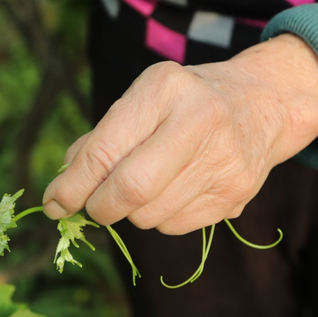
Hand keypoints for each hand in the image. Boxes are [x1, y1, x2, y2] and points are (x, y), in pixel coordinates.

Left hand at [43, 35, 317, 233]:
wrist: (263, 104)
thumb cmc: (185, 102)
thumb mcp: (142, 99)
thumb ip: (100, 139)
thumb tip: (63, 187)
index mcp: (165, 89)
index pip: (106, 151)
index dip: (73, 185)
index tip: (54, 202)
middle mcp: (200, 121)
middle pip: (130, 191)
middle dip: (99, 207)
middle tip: (94, 206)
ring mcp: (223, 162)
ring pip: (149, 216)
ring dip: (130, 212)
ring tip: (145, 186)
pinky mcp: (236, 195)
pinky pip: (173, 226)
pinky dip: (159, 217)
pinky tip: (173, 191)